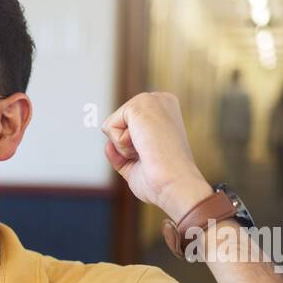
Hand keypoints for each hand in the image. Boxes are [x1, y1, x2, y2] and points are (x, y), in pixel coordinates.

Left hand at [101, 92, 211, 221]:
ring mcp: (152, 99)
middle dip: (126, 148)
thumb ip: (123, 155)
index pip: (128, 129)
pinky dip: (120, 144)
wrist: (175, 183)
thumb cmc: (161, 180)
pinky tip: (143, 145)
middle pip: (117, 126)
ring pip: (111, 126)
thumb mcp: (138, 166)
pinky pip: (109, 127)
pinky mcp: (141, 102)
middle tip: (150, 155)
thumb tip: (107, 145)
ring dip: (123, 147)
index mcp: (165, 113)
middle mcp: (161, 101)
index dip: (132, 150)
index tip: (155, 157)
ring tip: (148, 150)